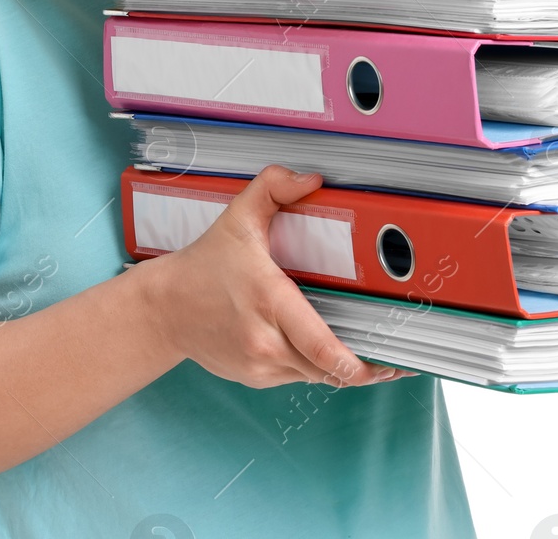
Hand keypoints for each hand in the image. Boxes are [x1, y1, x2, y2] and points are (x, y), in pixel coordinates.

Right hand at [138, 165, 417, 389]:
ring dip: (340, 368)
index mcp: (269, 300)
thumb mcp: (238, 217)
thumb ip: (274, 187)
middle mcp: (266, 340)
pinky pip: (296, 377)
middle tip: (394, 360)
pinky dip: (313, 367)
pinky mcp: (254, 378)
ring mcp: (259, 365)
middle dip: (364, 368)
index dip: (359, 363)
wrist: (163, 309)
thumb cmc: (204, 265)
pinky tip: (326, 352)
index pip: (322, 347)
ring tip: (368, 354)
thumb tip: (312, 179)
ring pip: (316, 376)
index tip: (389, 360)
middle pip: (328, 369)